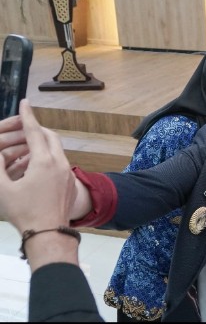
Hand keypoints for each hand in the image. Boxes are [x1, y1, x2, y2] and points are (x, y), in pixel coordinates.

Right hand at [0, 100, 76, 232]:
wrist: (50, 233)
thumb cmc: (24, 213)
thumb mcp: (3, 189)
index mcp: (44, 162)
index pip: (35, 132)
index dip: (27, 116)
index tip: (25, 103)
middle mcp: (60, 162)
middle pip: (49, 136)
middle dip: (34, 130)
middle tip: (19, 129)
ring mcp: (67, 172)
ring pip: (54, 149)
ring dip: (38, 145)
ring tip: (19, 151)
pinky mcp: (68, 181)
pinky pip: (57, 161)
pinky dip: (44, 157)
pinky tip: (29, 166)